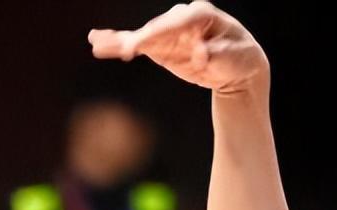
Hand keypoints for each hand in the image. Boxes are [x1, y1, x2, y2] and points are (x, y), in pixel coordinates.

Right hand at [89, 1, 267, 93]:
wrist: (235, 68)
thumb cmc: (239, 58)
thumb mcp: (234, 58)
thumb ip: (218, 55)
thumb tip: (202, 55)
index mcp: (202, 14)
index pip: (179, 22)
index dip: (164, 32)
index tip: (150, 44)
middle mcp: (181, 18)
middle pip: (157, 28)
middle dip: (141, 39)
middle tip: (126, 50)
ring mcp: (168, 32)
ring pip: (142, 35)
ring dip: (121, 41)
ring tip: (99, 44)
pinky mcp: (159, 46)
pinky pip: (136, 44)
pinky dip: (118, 43)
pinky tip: (97, 41)